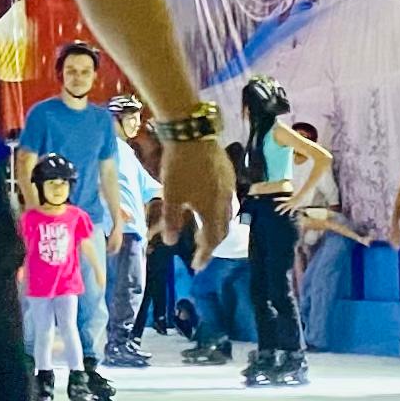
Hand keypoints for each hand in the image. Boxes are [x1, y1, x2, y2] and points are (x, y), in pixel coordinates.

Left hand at [160, 129, 233, 257]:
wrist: (193, 134)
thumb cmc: (179, 167)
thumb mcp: (170, 196)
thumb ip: (171, 221)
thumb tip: (171, 242)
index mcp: (212, 210)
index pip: (211, 240)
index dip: (204, 255)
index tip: (196, 266)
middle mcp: (225, 201)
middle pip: (223, 229)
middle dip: (213, 244)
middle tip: (202, 252)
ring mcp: (229, 187)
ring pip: (228, 214)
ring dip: (218, 227)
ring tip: (207, 232)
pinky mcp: (228, 174)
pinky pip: (229, 200)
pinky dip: (221, 211)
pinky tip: (211, 207)